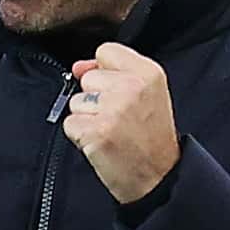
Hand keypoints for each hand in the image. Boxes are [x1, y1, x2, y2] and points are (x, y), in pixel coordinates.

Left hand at [65, 42, 180, 202]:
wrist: (159, 178)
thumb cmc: (150, 138)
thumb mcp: (146, 95)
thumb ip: (113, 73)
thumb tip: (78, 67)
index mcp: (148, 72)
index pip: (106, 51)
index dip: (104, 72)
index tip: (117, 92)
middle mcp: (131, 86)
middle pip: (87, 78)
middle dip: (95, 99)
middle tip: (118, 120)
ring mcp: (113, 109)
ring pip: (76, 102)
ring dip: (87, 119)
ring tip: (111, 132)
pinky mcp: (95, 131)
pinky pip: (70, 124)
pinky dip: (81, 137)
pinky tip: (102, 144)